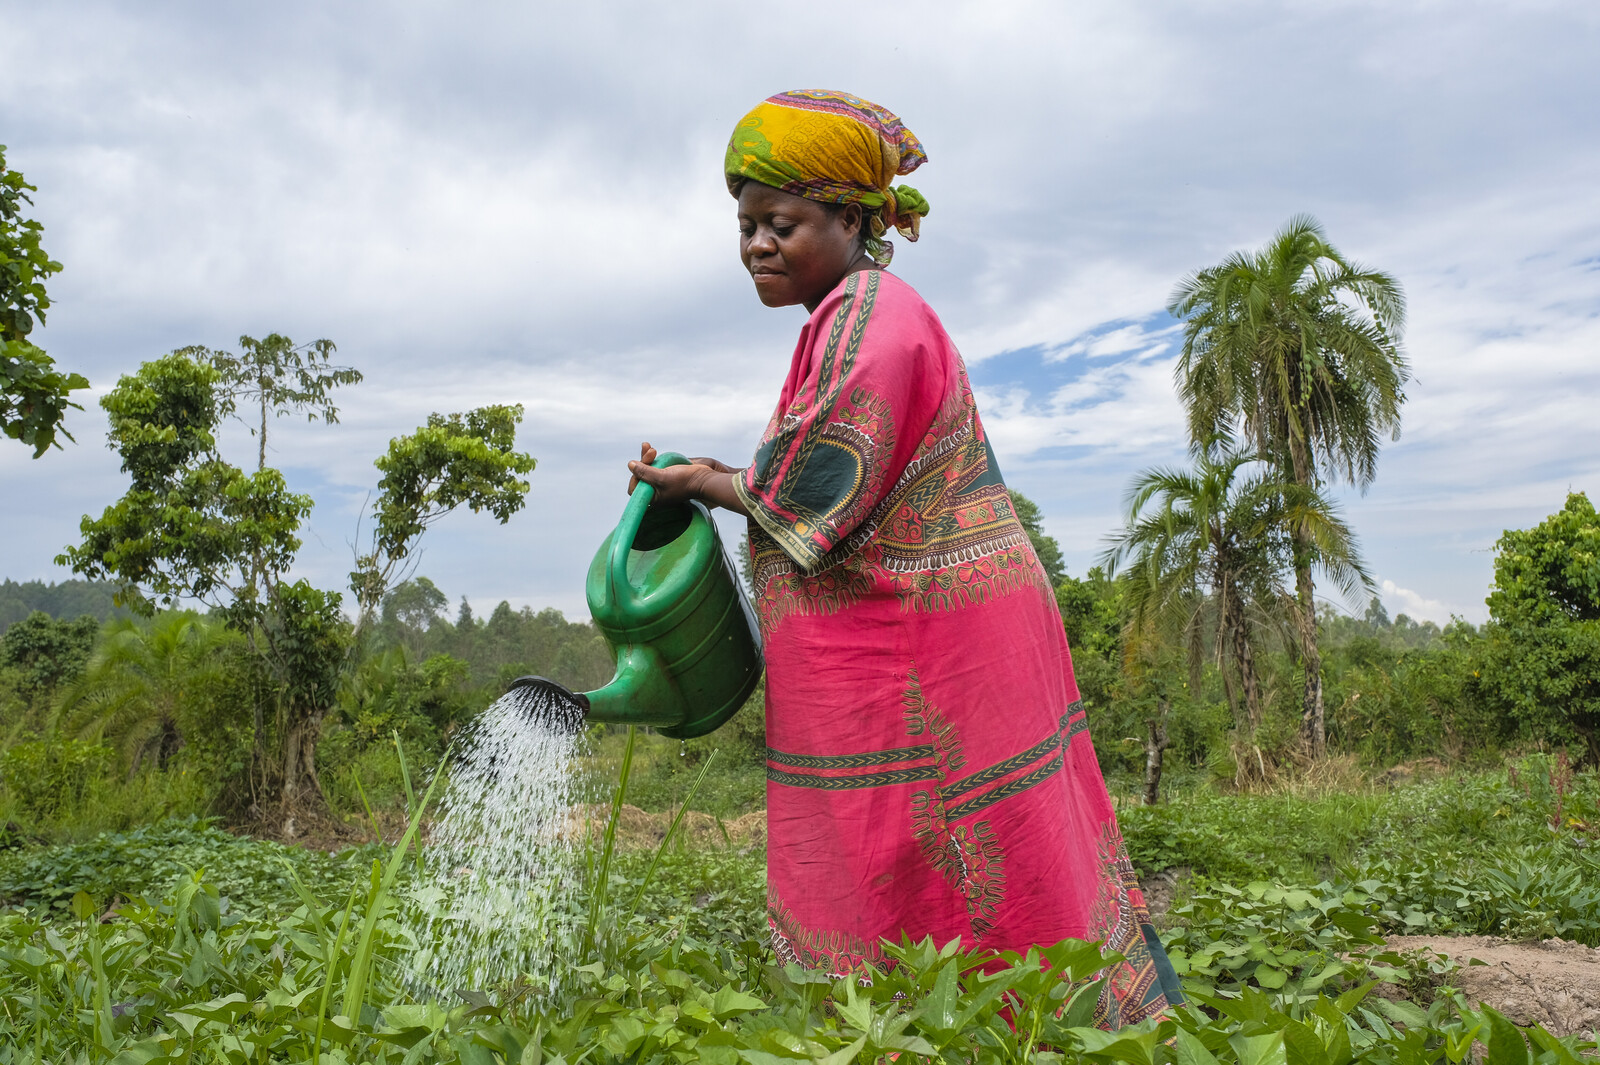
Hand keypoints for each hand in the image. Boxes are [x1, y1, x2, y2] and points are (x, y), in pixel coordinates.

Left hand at [625, 442, 749, 514]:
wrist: (703, 478)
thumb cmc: (684, 481)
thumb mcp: (661, 477)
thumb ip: (645, 472)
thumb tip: (630, 465)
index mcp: (653, 499)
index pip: (635, 488)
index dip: (635, 476)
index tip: (640, 466)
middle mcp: (656, 492)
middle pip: (640, 476)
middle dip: (643, 462)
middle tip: (651, 451)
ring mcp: (661, 483)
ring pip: (647, 469)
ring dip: (646, 457)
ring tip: (649, 447)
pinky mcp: (667, 475)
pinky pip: (655, 466)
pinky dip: (652, 457)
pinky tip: (650, 448)